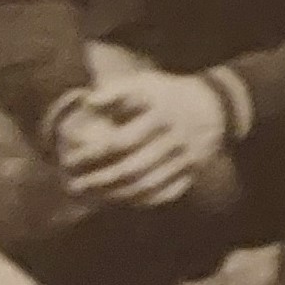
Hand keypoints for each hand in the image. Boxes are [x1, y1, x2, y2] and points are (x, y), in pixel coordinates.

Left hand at [56, 67, 228, 208]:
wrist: (216, 106)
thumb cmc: (168, 94)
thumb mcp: (145, 83)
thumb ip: (115, 91)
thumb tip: (87, 102)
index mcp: (159, 116)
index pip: (118, 142)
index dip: (90, 155)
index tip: (69, 160)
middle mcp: (174, 139)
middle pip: (130, 170)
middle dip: (96, 182)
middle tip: (74, 186)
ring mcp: (185, 159)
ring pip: (144, 187)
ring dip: (112, 196)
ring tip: (90, 196)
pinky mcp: (192, 173)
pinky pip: (162, 195)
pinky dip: (138, 201)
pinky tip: (119, 198)